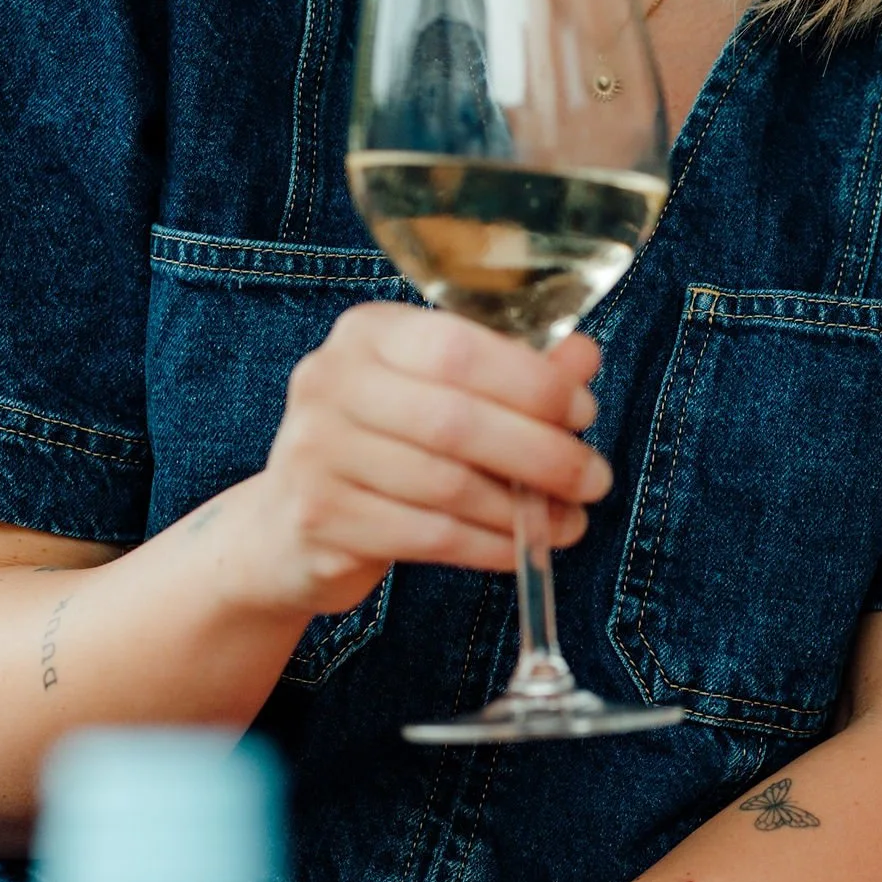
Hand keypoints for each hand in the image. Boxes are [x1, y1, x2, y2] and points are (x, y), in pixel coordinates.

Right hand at [231, 301, 609, 621]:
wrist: (288, 524)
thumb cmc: (382, 445)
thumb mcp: (440, 394)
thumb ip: (512, 372)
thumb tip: (583, 355)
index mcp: (367, 333)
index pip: (460, 347)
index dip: (533, 383)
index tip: (582, 413)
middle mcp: (330, 382)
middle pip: (456, 420)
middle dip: (542, 454)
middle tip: (593, 478)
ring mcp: (315, 451)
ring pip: (446, 485)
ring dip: (522, 510)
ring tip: (569, 520)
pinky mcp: (320, 518)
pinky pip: (428, 535)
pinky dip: (488, 545)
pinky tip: (520, 548)